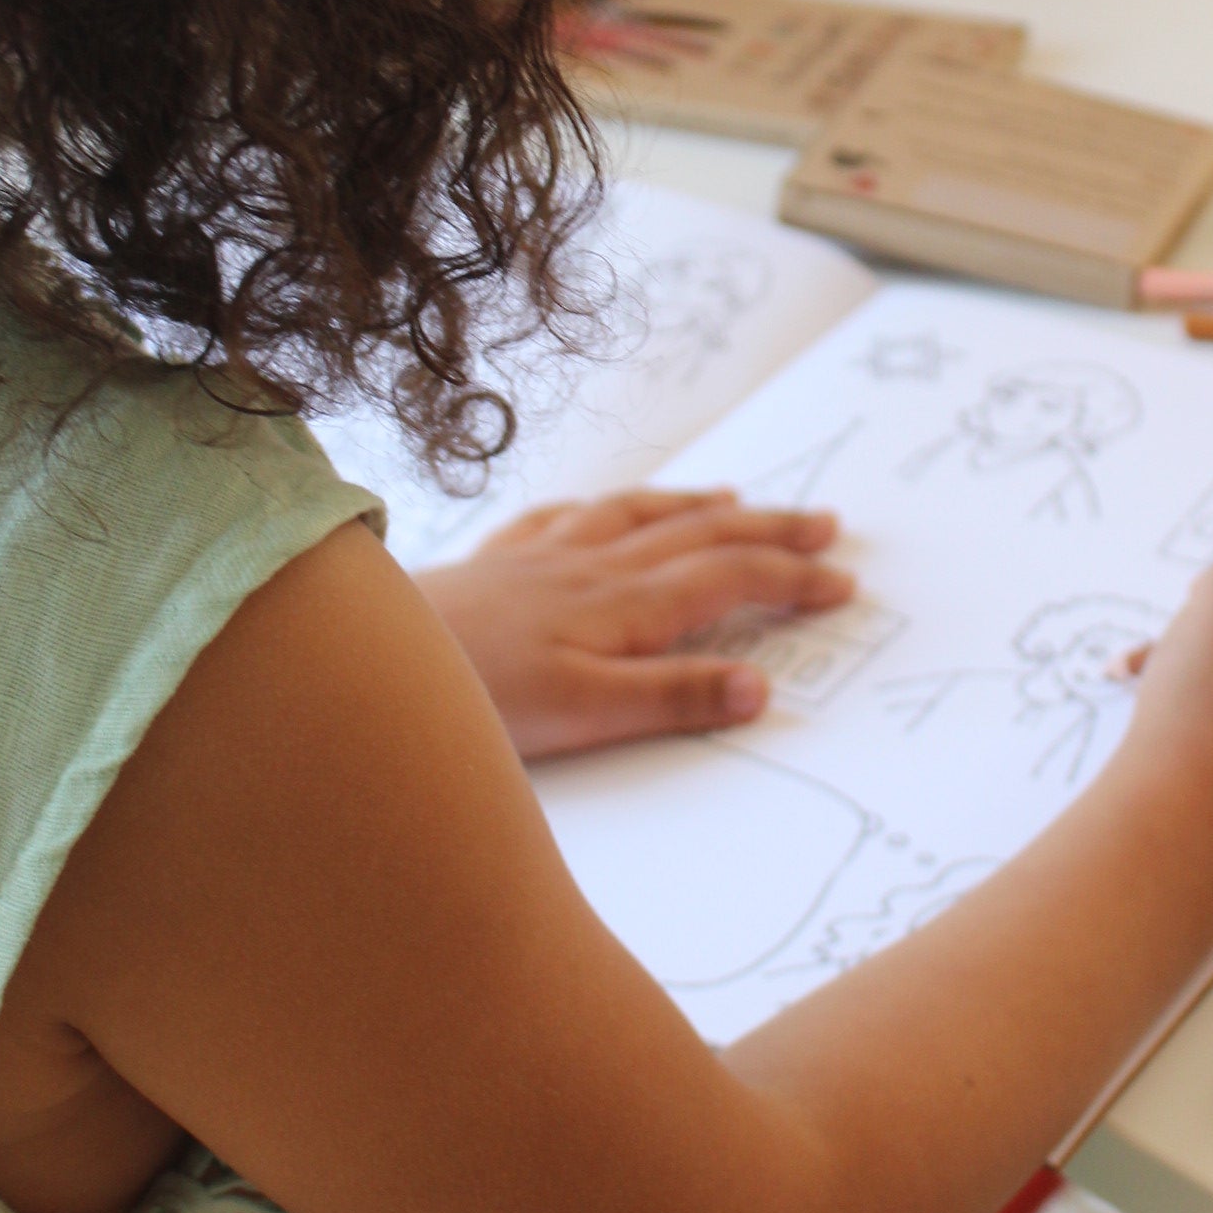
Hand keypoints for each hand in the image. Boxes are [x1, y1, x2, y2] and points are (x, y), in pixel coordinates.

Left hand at [417, 488, 854, 759]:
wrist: (370, 658)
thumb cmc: (477, 696)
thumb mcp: (586, 713)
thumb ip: (673, 697)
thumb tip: (760, 687)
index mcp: (623, 605)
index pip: (727, 580)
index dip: (788, 577)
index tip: (842, 579)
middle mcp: (590, 566)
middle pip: (696, 535)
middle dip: (766, 528)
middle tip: (824, 523)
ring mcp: (539, 556)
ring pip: (634, 515)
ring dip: (693, 505)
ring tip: (734, 498)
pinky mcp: (492, 561)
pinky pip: (561, 517)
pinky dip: (600, 507)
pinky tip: (600, 509)